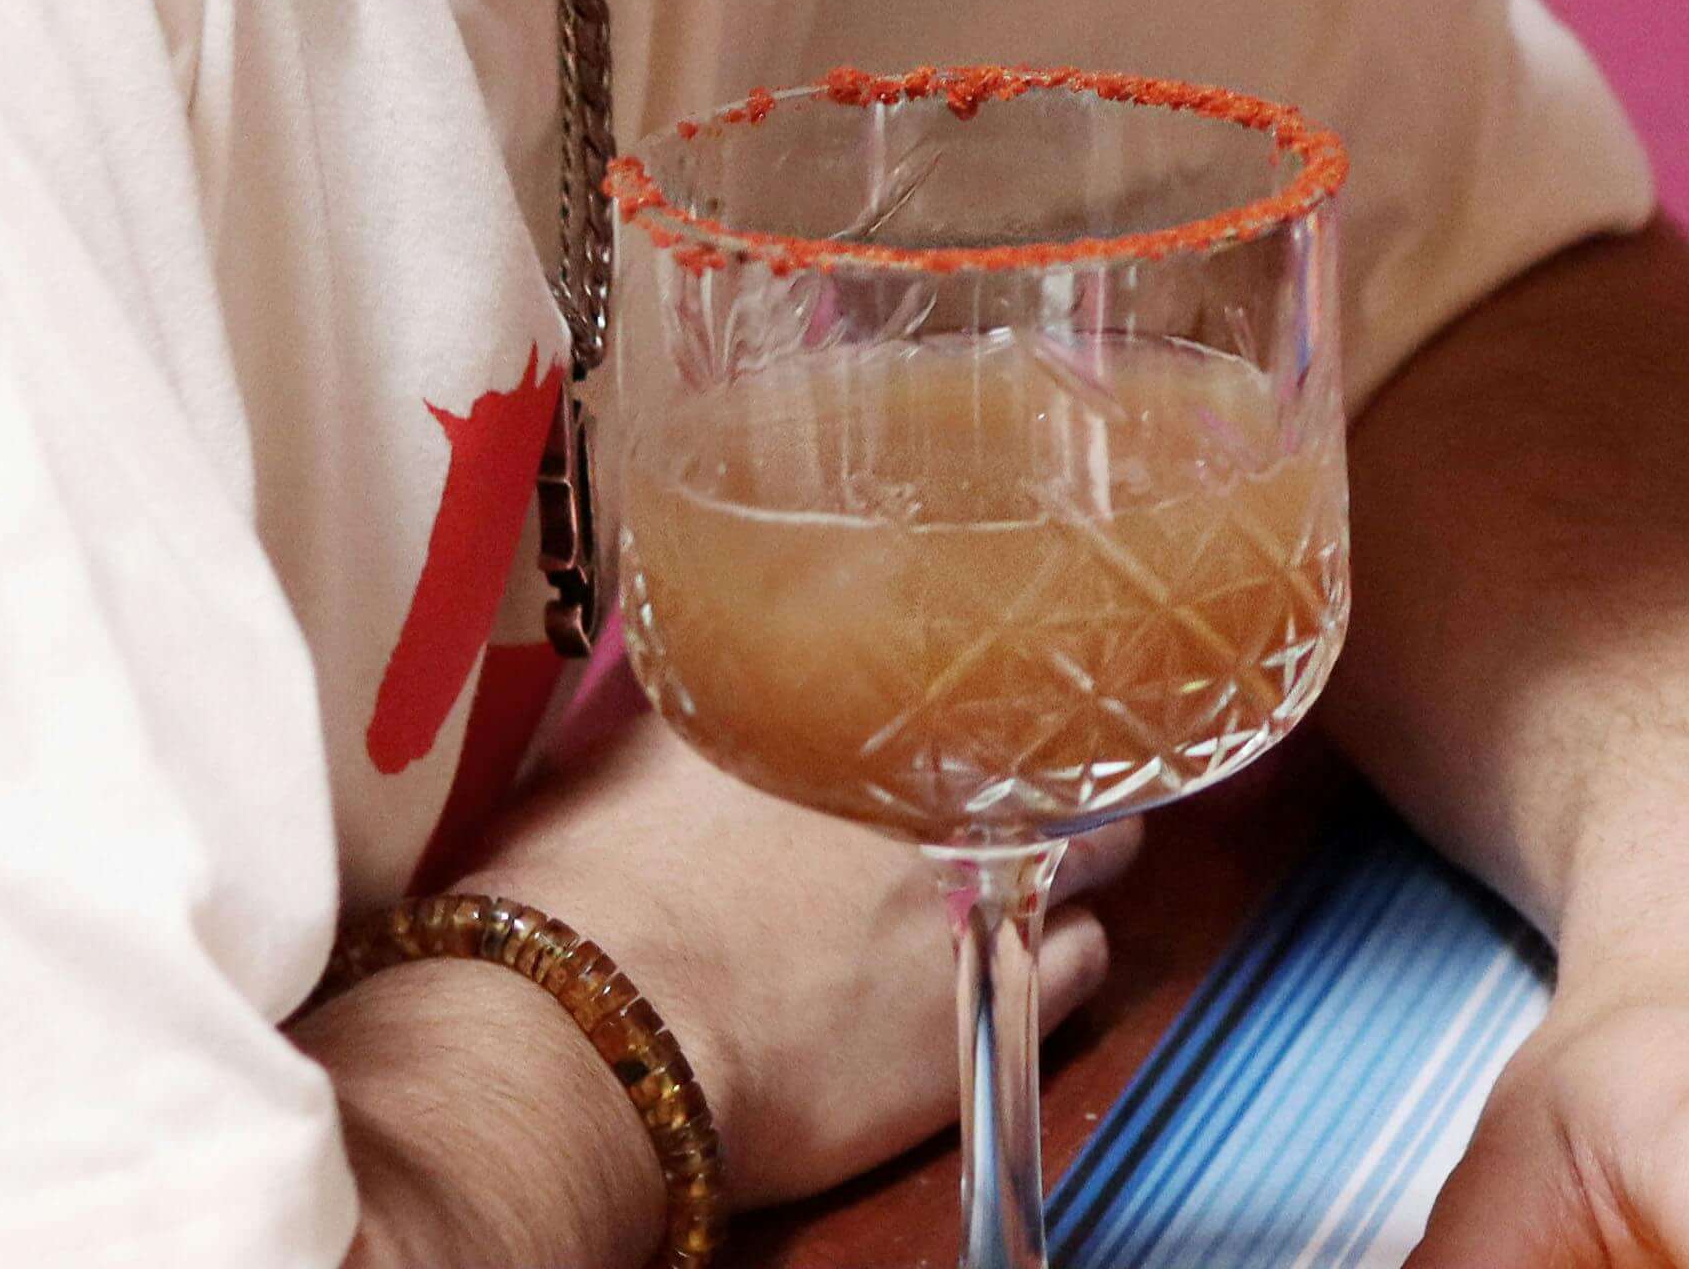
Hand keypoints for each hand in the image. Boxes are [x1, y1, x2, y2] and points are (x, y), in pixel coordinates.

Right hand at [460, 695, 1132, 1204]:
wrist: (604, 1031)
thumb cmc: (587, 895)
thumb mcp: (640, 753)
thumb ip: (720, 700)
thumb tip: (731, 667)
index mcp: (862, 694)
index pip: (976, 658)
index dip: (979, 687)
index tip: (969, 703)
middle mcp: (946, 768)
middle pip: (1060, 744)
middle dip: (1039, 768)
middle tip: (997, 799)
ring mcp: (993, 878)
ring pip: (1102, 845)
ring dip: (1068, 860)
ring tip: (1012, 885)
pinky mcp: (1007, 991)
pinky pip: (1090, 956)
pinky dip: (1058, 956)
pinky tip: (1012, 966)